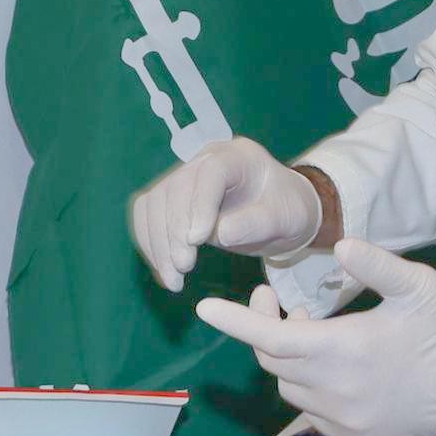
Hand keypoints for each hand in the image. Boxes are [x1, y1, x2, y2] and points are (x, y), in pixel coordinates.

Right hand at [126, 139, 326, 290]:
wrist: (278, 211)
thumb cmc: (286, 210)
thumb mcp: (286, 218)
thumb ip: (258, 222)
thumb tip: (222, 233)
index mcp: (238, 157)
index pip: (211, 171)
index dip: (200, 203)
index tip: (197, 240)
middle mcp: (206, 161)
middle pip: (176, 187)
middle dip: (174, 230)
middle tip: (184, 266)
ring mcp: (185, 177)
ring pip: (156, 203)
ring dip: (158, 242)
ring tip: (174, 279)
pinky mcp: (172, 199)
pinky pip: (148, 215)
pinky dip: (151, 244)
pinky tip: (165, 271)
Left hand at [197, 239, 435, 435]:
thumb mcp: (418, 285)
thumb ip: (374, 264)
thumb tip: (338, 244)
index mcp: (344, 349)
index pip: (270, 335)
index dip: (235, 320)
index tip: (204, 307)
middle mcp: (335, 392)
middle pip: (274, 361)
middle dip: (265, 330)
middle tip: (278, 301)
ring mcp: (344, 423)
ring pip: (291, 389)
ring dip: (290, 360)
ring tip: (313, 333)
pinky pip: (313, 415)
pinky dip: (311, 389)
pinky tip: (335, 370)